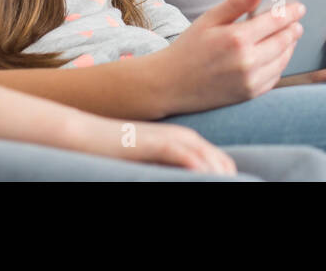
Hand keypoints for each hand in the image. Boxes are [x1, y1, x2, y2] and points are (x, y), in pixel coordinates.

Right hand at [70, 113, 236, 173]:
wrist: (88, 134)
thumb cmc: (118, 154)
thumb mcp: (154, 163)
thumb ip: (174, 170)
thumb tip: (192, 180)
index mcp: (188, 142)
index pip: (222, 164)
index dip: (229, 180)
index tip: (236, 189)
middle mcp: (186, 138)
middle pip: (223, 165)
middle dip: (229, 181)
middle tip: (237, 190)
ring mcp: (174, 138)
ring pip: (211, 162)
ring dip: (219, 179)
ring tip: (227, 188)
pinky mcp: (160, 143)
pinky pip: (189, 158)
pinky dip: (200, 173)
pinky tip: (205, 181)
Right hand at [153, 0, 304, 113]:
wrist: (170, 84)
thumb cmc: (189, 47)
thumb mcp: (210, 18)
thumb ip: (238, 2)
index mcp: (237, 38)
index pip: (276, 20)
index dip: (291, 11)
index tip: (299, 6)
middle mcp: (247, 61)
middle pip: (284, 40)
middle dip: (293, 28)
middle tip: (298, 21)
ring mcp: (250, 81)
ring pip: (283, 60)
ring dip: (290, 46)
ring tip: (290, 36)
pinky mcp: (250, 95)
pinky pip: (275, 77)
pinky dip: (280, 64)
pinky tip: (278, 55)